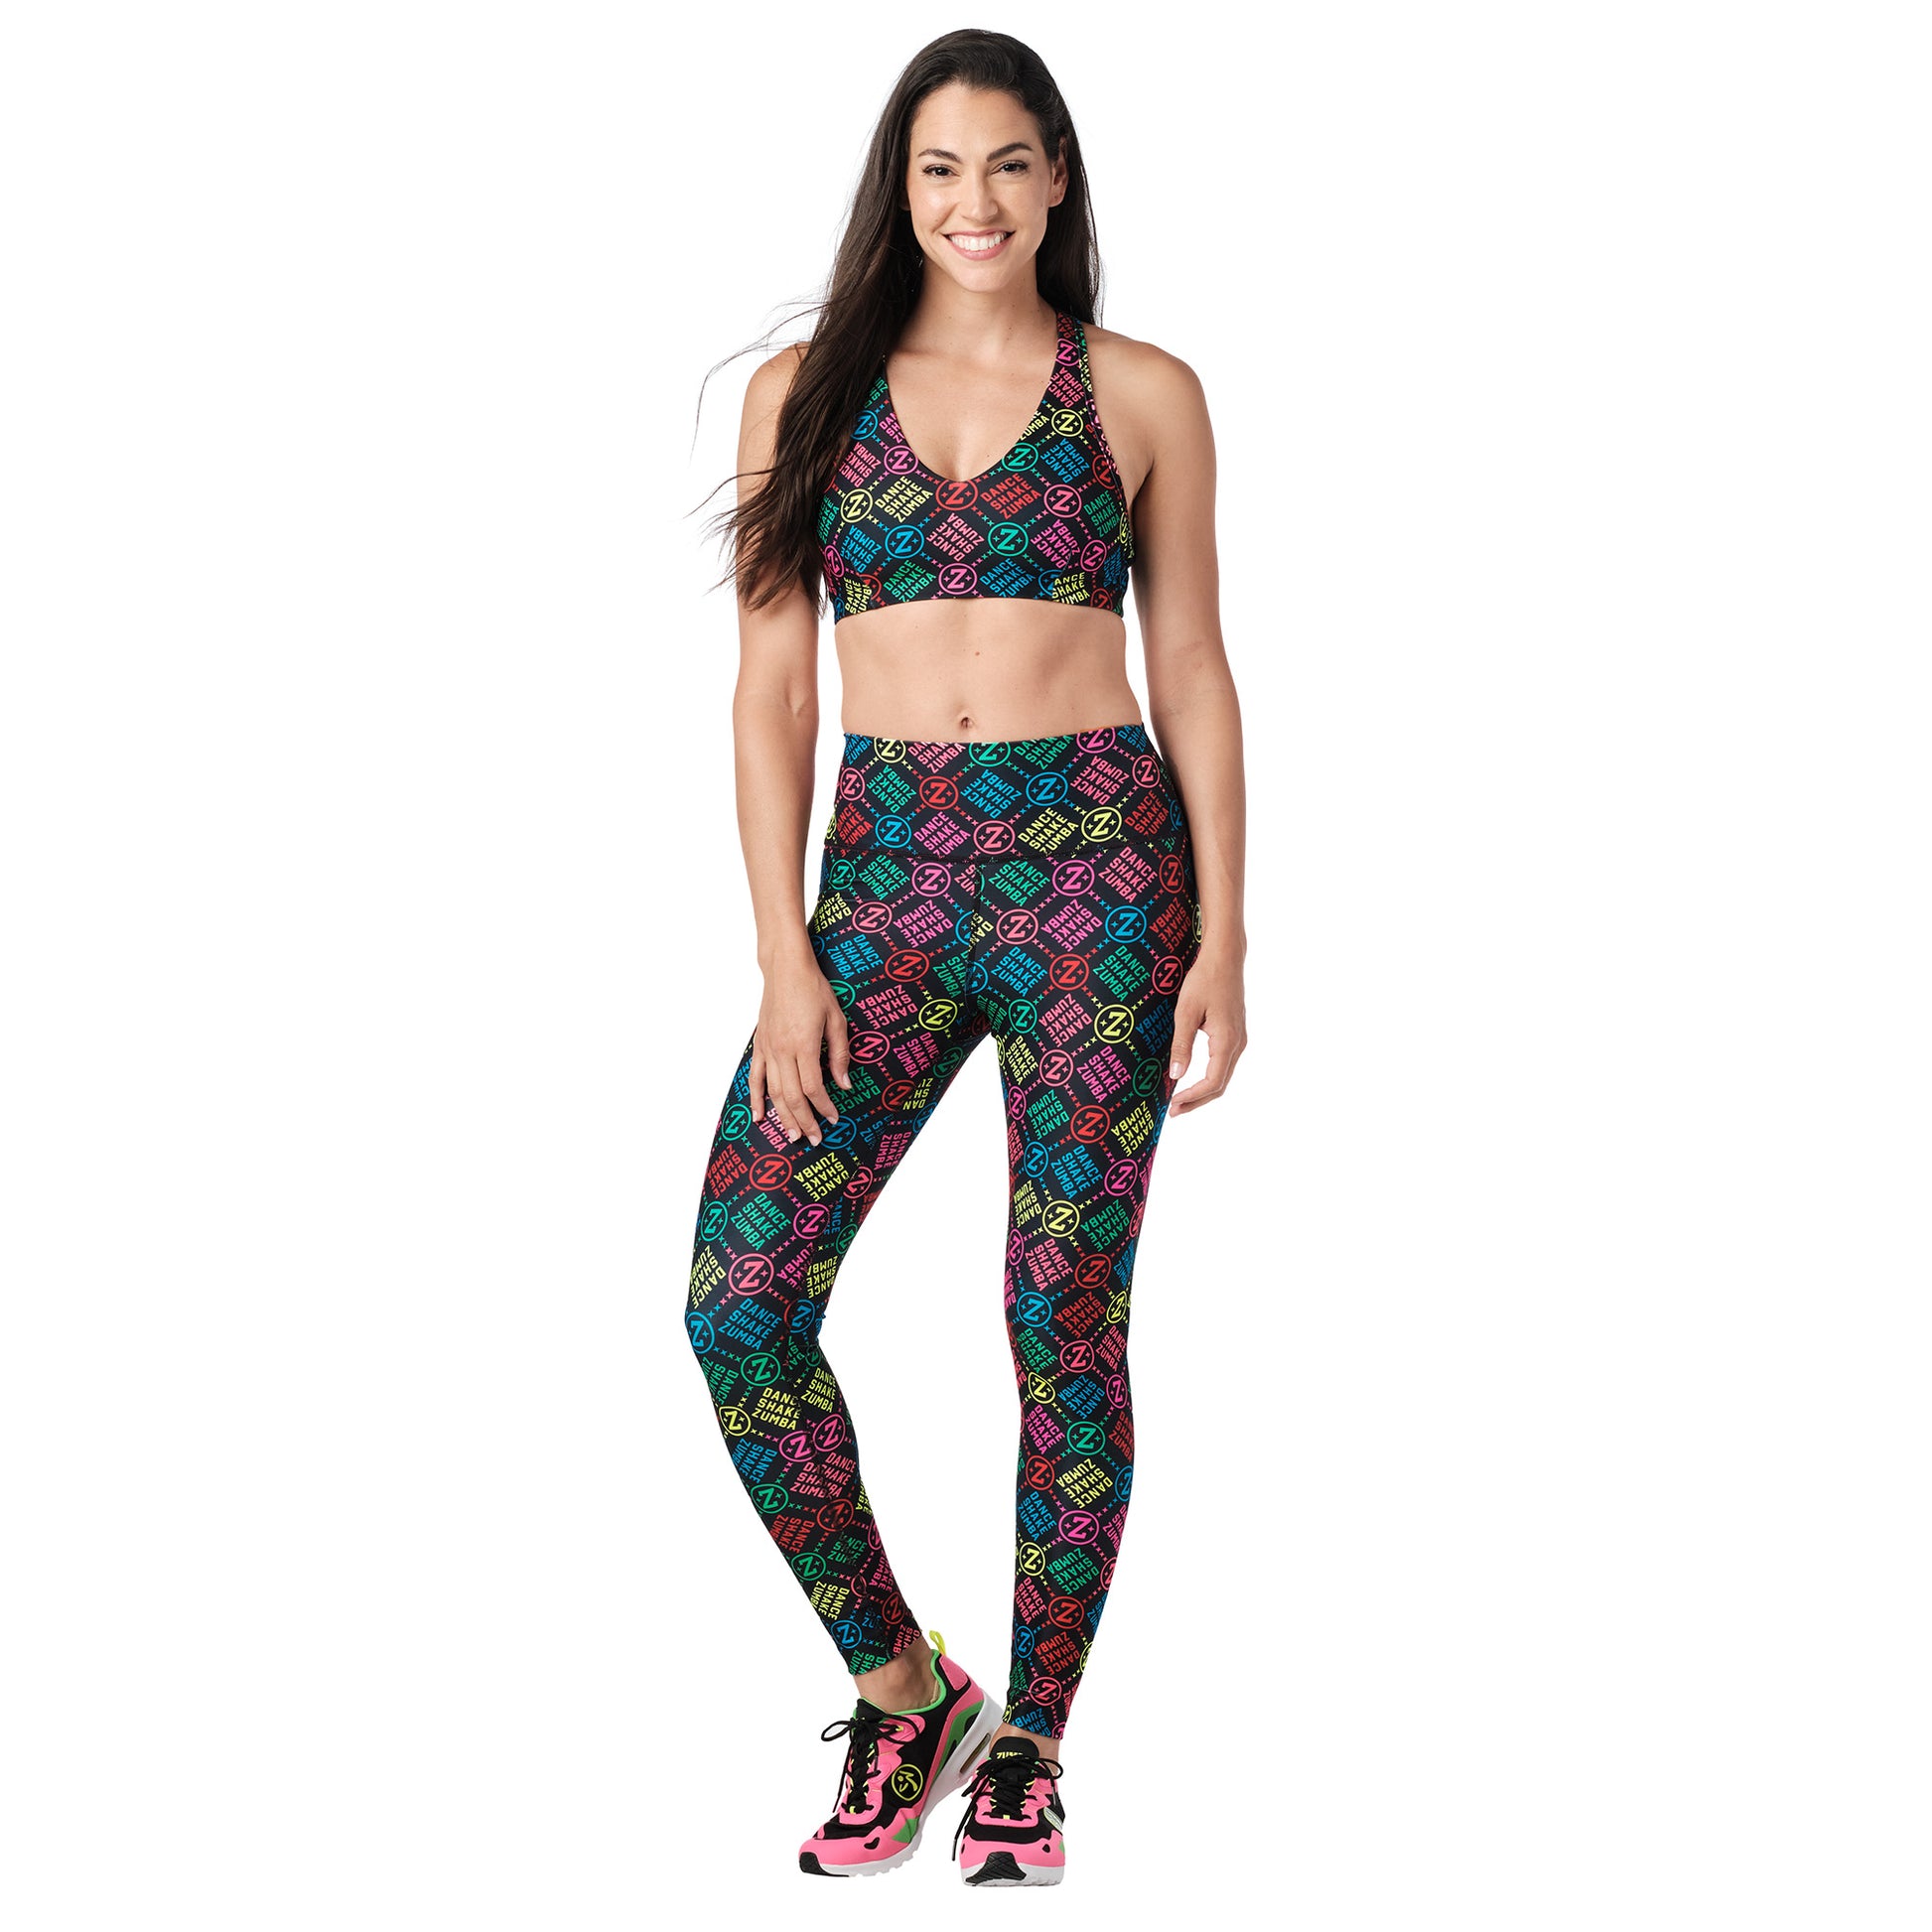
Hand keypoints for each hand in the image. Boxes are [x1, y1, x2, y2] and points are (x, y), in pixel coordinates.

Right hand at [749, 946, 851, 1145]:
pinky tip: (759, 1116)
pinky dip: (756, 1098)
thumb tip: (844, 1084)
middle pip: (792, 1096)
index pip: (813, 1087)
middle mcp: (783, 1051)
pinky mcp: (759, 1045)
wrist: (785, 969)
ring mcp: (768, 1049)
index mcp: (804, 1045)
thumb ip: (840, 1054)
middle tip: (814, 1139)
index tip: (833, 1118)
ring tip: (792, 1135)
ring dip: (783, 1116)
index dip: (823, 1107)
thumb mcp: (836, 1019)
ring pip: (774, 1092)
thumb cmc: (814, 990)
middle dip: (804, 1121)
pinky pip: (756, 1077)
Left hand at [1167, 945, 1245, 1114]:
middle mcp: (1238, 1043)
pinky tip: (1193, 1078)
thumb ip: (1181, 1045)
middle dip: (1197, 1100)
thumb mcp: (1186, 1012)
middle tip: (1174, 1111)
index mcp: (1227, 1041)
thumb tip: (1176, 1075)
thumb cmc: (1204, 980)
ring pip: (1224, 1076)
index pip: (1213, 1082)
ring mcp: (1239, 1039)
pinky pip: (1224, 1064)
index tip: (1173, 1104)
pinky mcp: (1235, 1033)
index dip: (1193, 1097)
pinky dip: (1210, 1077)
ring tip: (1180, 1099)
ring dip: (1203, 1091)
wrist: (1224, 958)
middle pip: (1220, 1084)